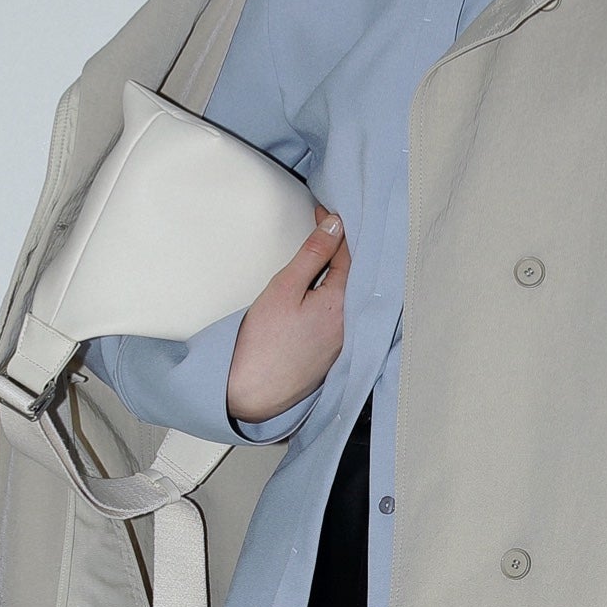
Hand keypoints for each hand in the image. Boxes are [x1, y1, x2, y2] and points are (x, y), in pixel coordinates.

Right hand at [226, 201, 347, 423]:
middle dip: (343, 248)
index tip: (323, 213)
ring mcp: (345, 341)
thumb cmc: (263, 344)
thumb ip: (312, 254)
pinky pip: (344, 314)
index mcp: (342, 305)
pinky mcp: (334, 354)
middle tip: (327, 226)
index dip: (336, 230)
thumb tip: (335, 227)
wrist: (251, 393)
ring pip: (350, 294)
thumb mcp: (285, 288)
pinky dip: (338, 294)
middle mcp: (351, 323)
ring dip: (342, 271)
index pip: (348, 255)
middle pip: (355, 275)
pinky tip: (325, 288)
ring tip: (327, 250)